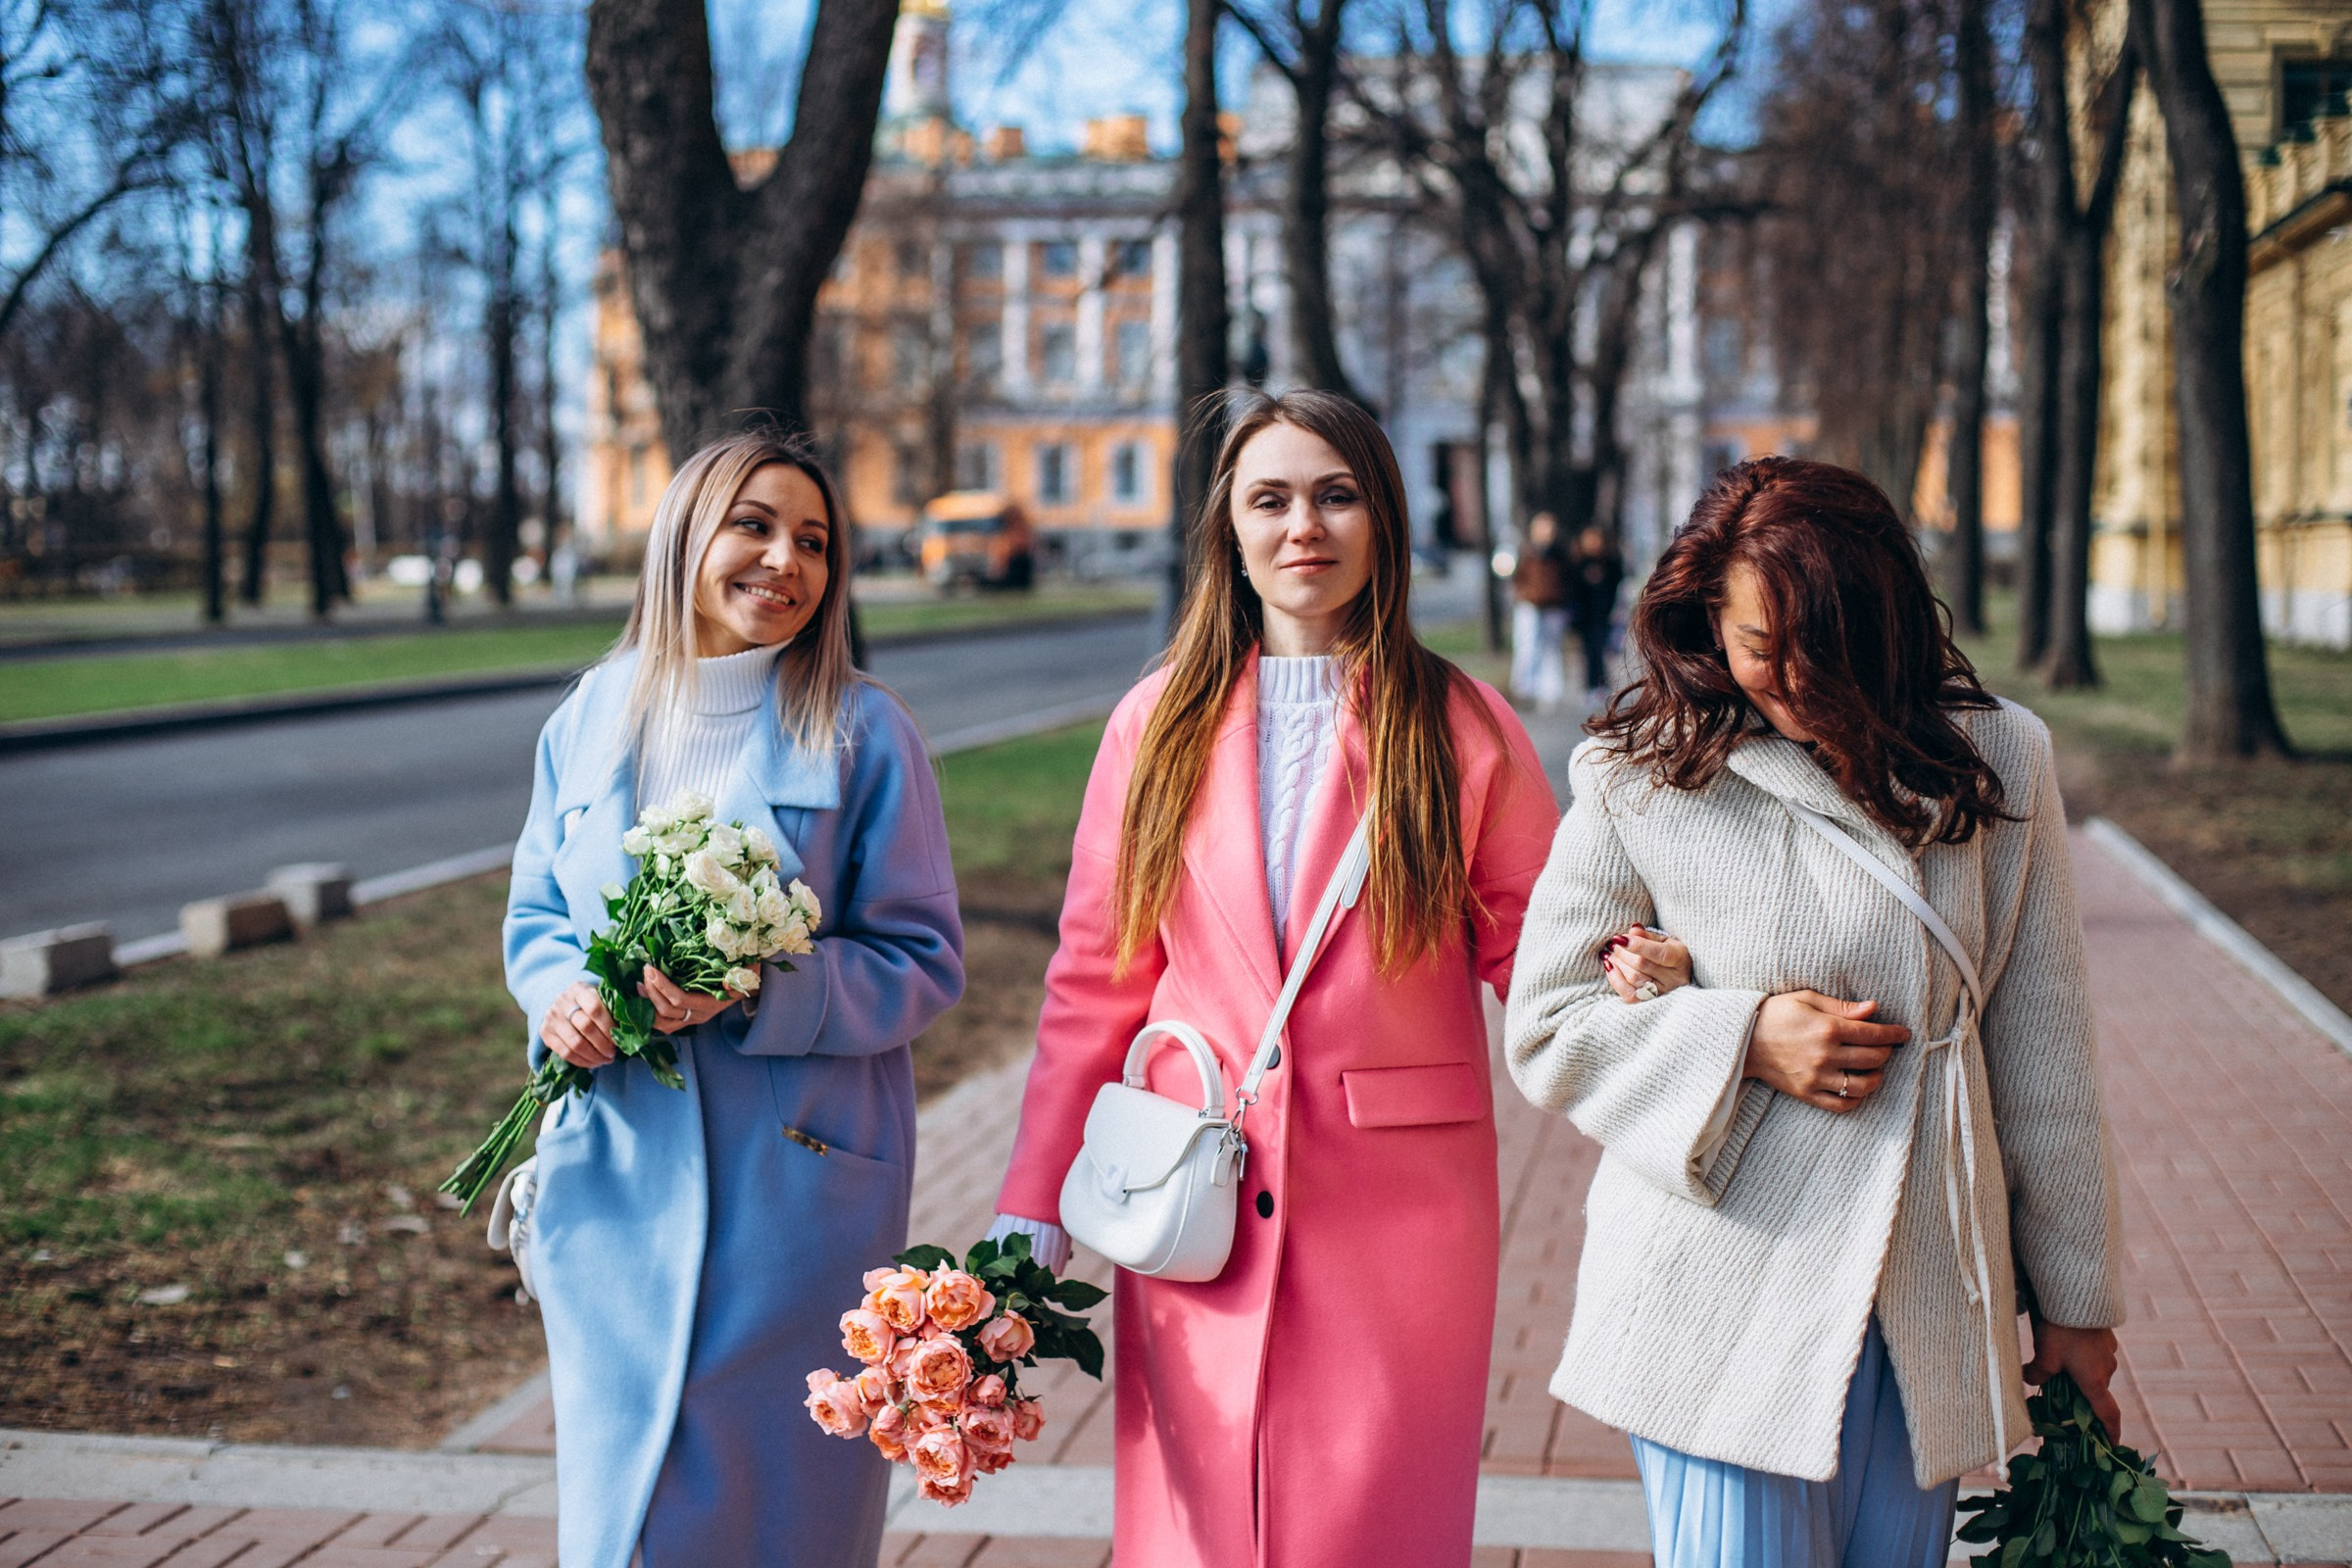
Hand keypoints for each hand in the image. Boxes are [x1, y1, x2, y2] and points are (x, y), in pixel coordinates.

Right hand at [543, 980, 616, 1068]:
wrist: (564, 1006)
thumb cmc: (590, 1003)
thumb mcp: (601, 997)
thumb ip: (616, 1005)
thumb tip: (638, 1014)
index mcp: (579, 988)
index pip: (595, 1008)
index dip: (609, 1026)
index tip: (619, 1038)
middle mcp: (562, 1001)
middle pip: (586, 1027)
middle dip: (603, 1044)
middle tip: (613, 1053)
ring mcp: (551, 1017)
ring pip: (575, 1042)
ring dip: (594, 1055)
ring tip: (606, 1060)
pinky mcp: (545, 1032)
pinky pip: (564, 1053)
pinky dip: (582, 1061)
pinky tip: (593, 1063)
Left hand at [638, 964, 743, 1034]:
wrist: (747, 985)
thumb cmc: (744, 974)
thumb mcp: (746, 970)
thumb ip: (738, 974)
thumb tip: (724, 983)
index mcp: (711, 1004)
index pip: (681, 1000)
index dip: (663, 986)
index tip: (651, 969)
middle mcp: (700, 1015)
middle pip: (668, 1011)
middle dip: (652, 991)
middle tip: (644, 971)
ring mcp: (692, 1019)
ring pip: (663, 1022)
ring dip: (647, 1004)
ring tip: (638, 985)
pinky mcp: (686, 1019)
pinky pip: (664, 1024)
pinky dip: (650, 1012)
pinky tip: (642, 996)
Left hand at [1601, 926, 1690, 1003]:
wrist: (1676, 976)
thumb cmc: (1668, 954)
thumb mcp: (1663, 940)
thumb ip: (1647, 936)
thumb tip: (1632, 931)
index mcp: (1680, 958)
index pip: (1659, 953)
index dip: (1637, 945)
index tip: (1619, 938)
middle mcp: (1674, 979)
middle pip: (1642, 964)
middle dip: (1623, 952)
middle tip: (1614, 944)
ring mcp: (1663, 993)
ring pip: (1634, 978)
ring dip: (1617, 964)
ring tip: (1611, 954)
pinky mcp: (1649, 1003)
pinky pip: (1629, 995)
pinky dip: (1616, 980)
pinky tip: (1610, 968)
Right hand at [1743, 990, 1910, 1113]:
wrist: (1741, 1039)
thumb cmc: (1774, 1014)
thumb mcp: (1806, 999)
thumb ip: (1841, 1006)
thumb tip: (1873, 1009)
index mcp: (1827, 1028)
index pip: (1873, 1034)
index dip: (1894, 1034)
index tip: (1904, 1034)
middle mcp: (1825, 1055)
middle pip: (1873, 1059)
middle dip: (1886, 1052)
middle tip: (1886, 1046)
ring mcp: (1817, 1077)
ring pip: (1863, 1085)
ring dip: (1876, 1077)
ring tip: (1874, 1069)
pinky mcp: (1807, 1093)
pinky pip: (1842, 1104)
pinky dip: (1857, 1099)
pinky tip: (1858, 1088)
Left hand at [2024, 1319, 2122, 1437]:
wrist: (2077, 1297)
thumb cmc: (2061, 1331)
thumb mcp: (2044, 1356)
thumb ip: (2037, 1374)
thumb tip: (2029, 1380)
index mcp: (2094, 1381)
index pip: (2108, 1413)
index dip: (2111, 1431)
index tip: (2113, 1443)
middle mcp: (2106, 1369)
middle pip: (2095, 1390)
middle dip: (2082, 1394)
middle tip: (2063, 1392)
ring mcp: (2108, 1352)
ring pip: (2094, 1369)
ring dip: (2080, 1371)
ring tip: (2058, 1361)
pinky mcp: (2105, 1337)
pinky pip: (2095, 1353)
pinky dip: (2083, 1354)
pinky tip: (2066, 1343)